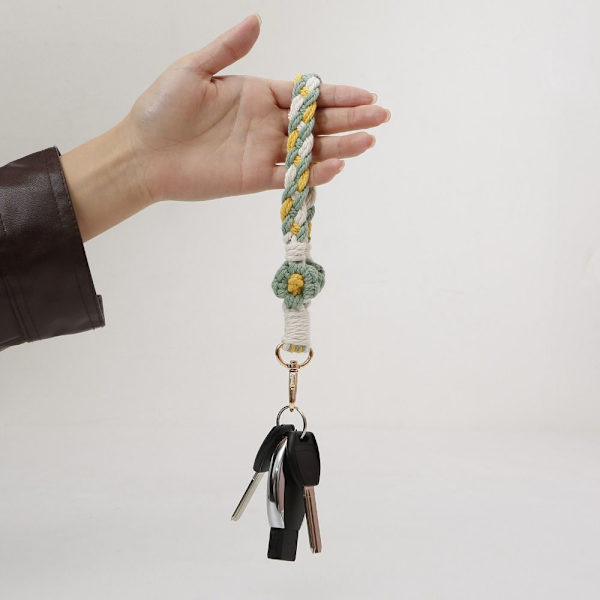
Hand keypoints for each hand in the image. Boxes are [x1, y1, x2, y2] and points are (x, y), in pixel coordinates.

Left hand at [122, 13, 390, 203]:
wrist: (143, 153)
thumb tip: (258, 19)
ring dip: (341, 147)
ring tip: (369, 141)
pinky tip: (335, 167)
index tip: (367, 94)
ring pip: (311, 151)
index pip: (308, 94)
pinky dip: (313, 175)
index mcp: (259, 95)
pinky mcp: (256, 178)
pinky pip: (291, 177)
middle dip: (351, 119)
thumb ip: (229, 48)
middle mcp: (268, 124)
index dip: (338, 94)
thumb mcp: (193, 69)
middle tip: (381, 117)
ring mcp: (265, 152)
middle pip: (318, 122)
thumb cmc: (163, 109)